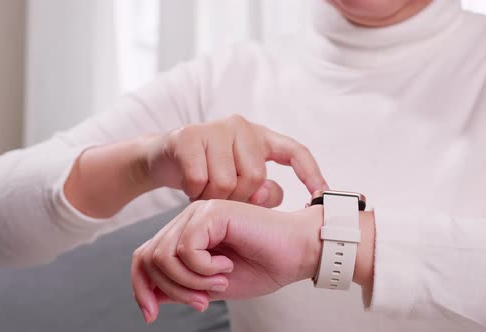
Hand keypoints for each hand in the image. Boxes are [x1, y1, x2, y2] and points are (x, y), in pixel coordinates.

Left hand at [131, 200, 323, 322]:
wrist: (296, 253)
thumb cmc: (263, 266)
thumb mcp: (213, 286)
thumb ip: (183, 287)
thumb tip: (150, 296)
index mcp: (189, 234)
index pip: (145, 257)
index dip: (141, 287)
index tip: (151, 315)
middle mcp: (190, 219)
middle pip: (149, 257)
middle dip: (171, 289)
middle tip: (203, 301)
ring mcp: (200, 213)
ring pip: (164, 255)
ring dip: (190, 281)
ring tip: (219, 282)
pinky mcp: (212, 213)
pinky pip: (187, 249)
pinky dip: (203, 269)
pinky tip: (227, 267)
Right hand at [136, 114, 327, 206]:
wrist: (162, 159)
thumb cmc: (206, 173)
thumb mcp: (238, 184)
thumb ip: (260, 192)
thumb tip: (272, 194)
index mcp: (260, 137)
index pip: (295, 151)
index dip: (311, 173)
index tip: (323, 195)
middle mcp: (241, 126)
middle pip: (255, 176)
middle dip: (239, 199)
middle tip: (223, 201)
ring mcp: (215, 127)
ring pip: (227, 181)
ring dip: (214, 199)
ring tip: (205, 196)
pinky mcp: (188, 135)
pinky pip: (200, 179)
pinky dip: (195, 193)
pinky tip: (190, 189)